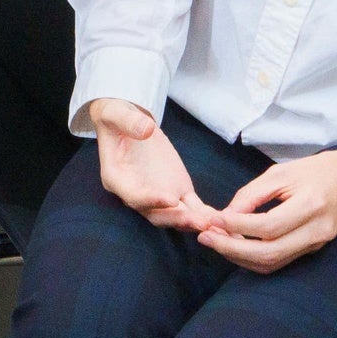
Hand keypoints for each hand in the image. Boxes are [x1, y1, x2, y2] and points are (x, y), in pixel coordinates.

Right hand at [90, 100, 213, 231]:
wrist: (127, 121)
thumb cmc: (116, 117)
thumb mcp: (116, 113)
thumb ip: (128, 121)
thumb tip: (146, 129)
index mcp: (117, 178)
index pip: (133, 196)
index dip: (151, 201)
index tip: (171, 199)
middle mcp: (136, 192)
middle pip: (155, 214)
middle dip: (177, 219)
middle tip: (199, 221)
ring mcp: (158, 193)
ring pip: (175, 214)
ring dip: (193, 221)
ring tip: (214, 224)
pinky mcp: (177, 189)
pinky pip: (191, 206)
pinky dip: (204, 214)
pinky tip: (220, 219)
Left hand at [195, 144, 336, 272]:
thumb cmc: (319, 170)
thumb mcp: (283, 172)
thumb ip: (252, 194)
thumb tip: (225, 214)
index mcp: (311, 206)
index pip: (268, 227)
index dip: (236, 226)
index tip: (211, 218)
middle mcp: (316, 231)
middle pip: (269, 253)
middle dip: (231, 249)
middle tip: (204, 237)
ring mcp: (316, 244)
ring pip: (272, 263)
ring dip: (239, 257)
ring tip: (214, 241)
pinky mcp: (313, 249)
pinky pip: (279, 261)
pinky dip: (254, 258)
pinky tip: (235, 245)